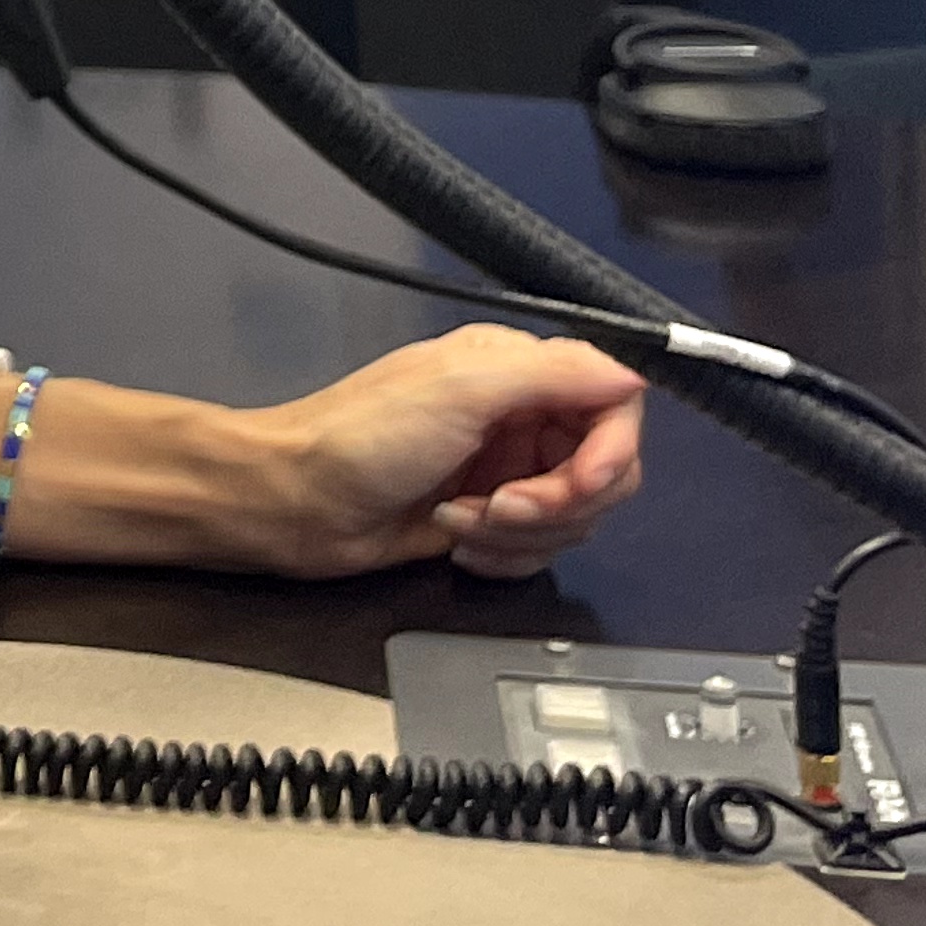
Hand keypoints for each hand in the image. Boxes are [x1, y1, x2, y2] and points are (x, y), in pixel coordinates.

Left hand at [245, 325, 647, 579]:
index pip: (613, 407)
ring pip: (575, 518)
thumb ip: (552, 374)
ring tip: (459, 519)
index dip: (609, 453)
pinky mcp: (488, 519)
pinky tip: (456, 541)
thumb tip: (631, 370)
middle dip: (557, 501)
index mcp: (515, 370)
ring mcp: (504, 470)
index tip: (580, 483)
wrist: (294, 504)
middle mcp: (518, 416)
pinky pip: (540, 549)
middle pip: (605, 472)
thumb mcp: (459, 390)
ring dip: (521, 532)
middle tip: (498, 505)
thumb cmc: (359, 437)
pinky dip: (504, 555)